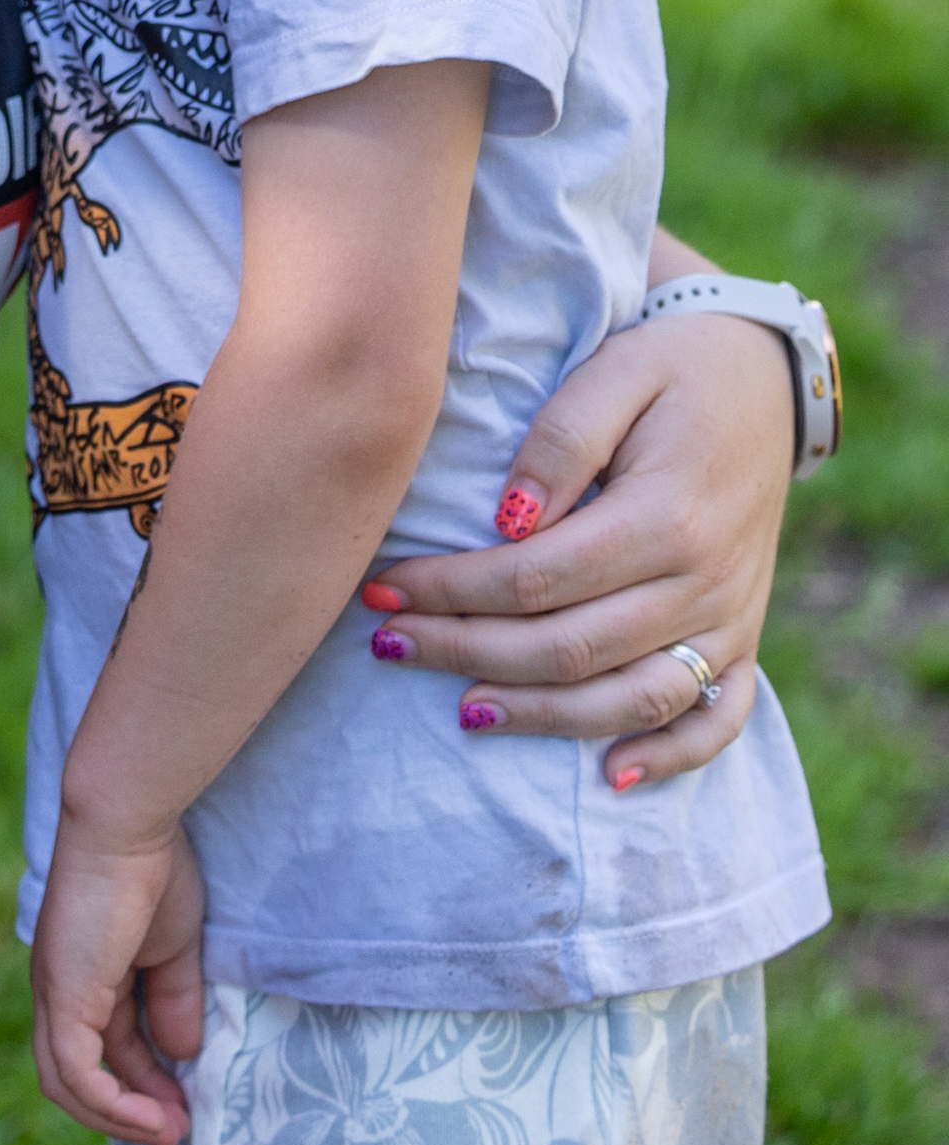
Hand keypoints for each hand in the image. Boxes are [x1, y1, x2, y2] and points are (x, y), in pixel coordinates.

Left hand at [30, 822, 207, 1144]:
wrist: (127, 827)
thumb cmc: (152, 873)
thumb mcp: (174, 950)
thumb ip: (175, 1000)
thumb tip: (184, 1053)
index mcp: (80, 977)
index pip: (103, 1048)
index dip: (141, 1084)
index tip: (184, 1105)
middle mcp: (56, 992)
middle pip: (77, 1075)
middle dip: (127, 1110)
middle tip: (178, 1130)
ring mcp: (54, 996)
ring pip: (67, 1084)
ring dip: (118, 1118)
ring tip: (170, 1131)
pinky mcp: (63, 998)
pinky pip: (75, 1072)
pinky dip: (111, 1104)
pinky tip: (152, 1116)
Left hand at [352, 306, 789, 787]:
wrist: (765, 376)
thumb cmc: (671, 367)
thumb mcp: (612, 374)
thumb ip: (558, 445)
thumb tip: (505, 524)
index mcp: (666, 516)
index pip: (534, 580)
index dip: (449, 592)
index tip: (380, 589)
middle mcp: (703, 581)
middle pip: (568, 648)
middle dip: (465, 653)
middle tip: (387, 645)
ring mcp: (729, 618)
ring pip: (630, 699)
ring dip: (543, 717)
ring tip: (464, 711)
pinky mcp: (744, 637)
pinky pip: (718, 718)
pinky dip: (670, 756)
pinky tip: (609, 777)